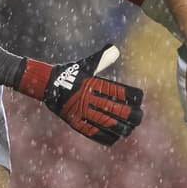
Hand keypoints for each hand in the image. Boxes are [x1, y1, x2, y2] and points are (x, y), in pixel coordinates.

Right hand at [18, 45, 143, 144]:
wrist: (46, 84)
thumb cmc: (70, 73)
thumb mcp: (86, 64)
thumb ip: (102, 59)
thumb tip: (115, 49)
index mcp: (94, 84)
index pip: (119, 91)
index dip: (132, 96)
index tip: (139, 98)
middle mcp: (89, 98)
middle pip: (117, 110)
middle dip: (132, 115)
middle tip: (139, 116)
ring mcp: (82, 112)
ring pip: (107, 124)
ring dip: (122, 128)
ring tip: (130, 129)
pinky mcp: (75, 122)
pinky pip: (93, 133)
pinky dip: (106, 137)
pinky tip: (115, 138)